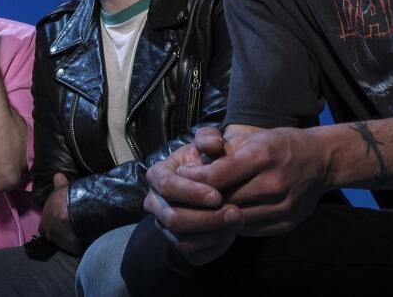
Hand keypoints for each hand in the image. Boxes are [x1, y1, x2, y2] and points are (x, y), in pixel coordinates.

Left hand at [41, 173, 80, 254]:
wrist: (71, 212)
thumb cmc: (64, 199)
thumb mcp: (61, 189)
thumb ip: (58, 184)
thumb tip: (58, 175)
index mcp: (45, 219)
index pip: (45, 224)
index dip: (51, 222)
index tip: (58, 220)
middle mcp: (48, 232)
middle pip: (53, 235)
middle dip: (60, 232)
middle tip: (69, 228)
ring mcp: (58, 242)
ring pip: (63, 242)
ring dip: (69, 239)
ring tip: (78, 234)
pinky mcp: (70, 248)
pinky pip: (75, 248)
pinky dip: (79, 245)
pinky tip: (84, 241)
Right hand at [143, 127, 241, 265]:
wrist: (218, 184)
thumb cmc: (212, 161)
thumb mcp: (212, 144)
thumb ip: (210, 138)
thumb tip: (212, 145)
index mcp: (157, 176)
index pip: (166, 186)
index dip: (191, 193)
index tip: (218, 195)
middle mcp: (155, 203)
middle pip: (173, 218)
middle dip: (206, 218)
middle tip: (236, 212)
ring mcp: (165, 226)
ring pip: (182, 240)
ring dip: (212, 234)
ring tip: (237, 222)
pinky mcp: (179, 244)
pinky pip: (193, 254)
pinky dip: (214, 248)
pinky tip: (230, 234)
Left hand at [180, 126, 329, 236]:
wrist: (322, 160)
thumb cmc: (280, 145)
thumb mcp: (252, 138)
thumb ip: (222, 153)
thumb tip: (190, 170)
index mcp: (262, 156)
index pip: (216, 176)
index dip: (194, 180)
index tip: (181, 177)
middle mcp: (273, 183)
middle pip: (224, 200)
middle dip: (200, 201)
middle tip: (183, 198)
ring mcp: (282, 207)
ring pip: (235, 219)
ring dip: (215, 215)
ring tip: (200, 209)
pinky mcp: (286, 223)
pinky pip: (250, 230)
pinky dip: (234, 224)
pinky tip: (224, 216)